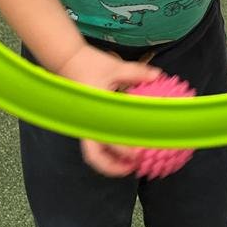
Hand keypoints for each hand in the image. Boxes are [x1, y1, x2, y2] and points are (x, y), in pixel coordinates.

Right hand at [57, 42, 161, 176]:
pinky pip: (95, 140)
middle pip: (94, 157)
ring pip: (93, 152)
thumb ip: (136, 73)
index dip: (123, 152)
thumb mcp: (114, 67)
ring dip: (109, 160)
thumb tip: (158, 75)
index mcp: (93, 114)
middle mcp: (87, 124)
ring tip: (130, 163)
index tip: (139, 155)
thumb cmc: (89, 64)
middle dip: (112, 167)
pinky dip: (107, 148)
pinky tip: (121, 142)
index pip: (108, 141)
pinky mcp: (85, 120)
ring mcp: (84, 124)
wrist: (67, 59)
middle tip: (134, 168)